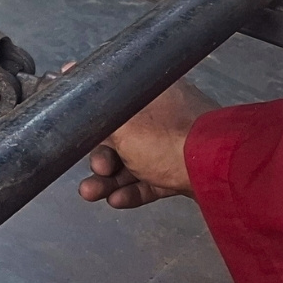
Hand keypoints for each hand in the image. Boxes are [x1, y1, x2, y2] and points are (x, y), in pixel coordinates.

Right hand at [77, 76, 218, 207]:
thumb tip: (65, 82)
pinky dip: (131, 191)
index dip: (91, 116)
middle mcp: (163, 116)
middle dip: (99, 159)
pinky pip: (149, 182)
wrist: (217, 171)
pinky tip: (116, 200)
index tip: (72, 128)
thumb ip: (95, 113)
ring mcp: (175, 147)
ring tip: (91, 193)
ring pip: (132, 164)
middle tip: (97, 169)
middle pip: (119, 139)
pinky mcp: (182, 174)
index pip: (113, 101)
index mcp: (150, 94)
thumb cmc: (166, 137)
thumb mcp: (120, 123)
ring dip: (108, 181)